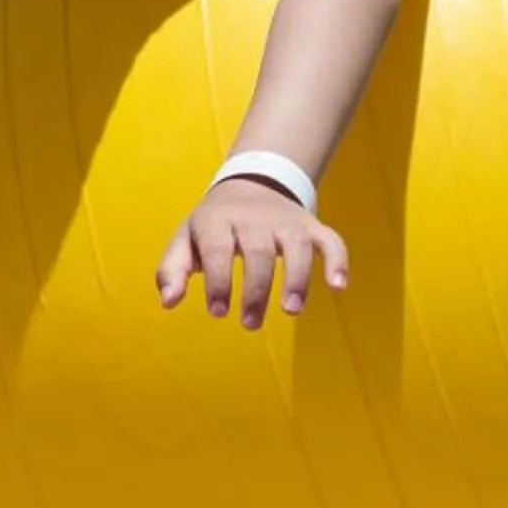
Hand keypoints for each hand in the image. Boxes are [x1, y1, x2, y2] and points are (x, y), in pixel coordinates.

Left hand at [157, 177, 348, 329]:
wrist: (250, 184)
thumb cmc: (213, 226)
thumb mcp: (186, 240)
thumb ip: (173, 270)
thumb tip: (169, 303)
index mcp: (218, 220)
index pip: (218, 250)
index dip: (218, 281)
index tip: (218, 312)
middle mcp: (254, 218)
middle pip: (258, 252)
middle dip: (255, 290)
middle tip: (249, 323)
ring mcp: (286, 221)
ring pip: (296, 245)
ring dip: (296, 278)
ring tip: (291, 310)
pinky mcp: (310, 226)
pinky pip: (330, 239)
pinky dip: (338, 260)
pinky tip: (338, 286)